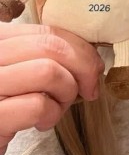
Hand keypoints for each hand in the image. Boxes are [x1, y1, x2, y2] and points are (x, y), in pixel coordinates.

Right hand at [0, 22, 104, 154]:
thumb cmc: (6, 104)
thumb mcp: (19, 70)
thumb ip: (43, 55)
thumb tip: (90, 58)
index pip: (48, 31)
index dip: (80, 48)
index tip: (94, 68)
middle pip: (51, 47)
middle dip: (83, 68)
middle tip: (88, 90)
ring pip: (47, 72)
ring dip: (66, 93)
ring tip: (57, 107)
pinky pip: (38, 106)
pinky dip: (51, 115)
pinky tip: (41, 123)